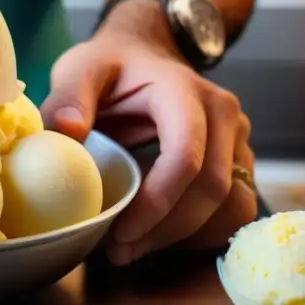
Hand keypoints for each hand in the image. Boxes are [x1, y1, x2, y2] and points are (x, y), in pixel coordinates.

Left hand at [40, 29, 256, 265]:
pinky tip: (159, 235)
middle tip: (120, 251)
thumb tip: (66, 131)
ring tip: (135, 248)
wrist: (146, 53)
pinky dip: (200, 231)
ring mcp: (237, 139)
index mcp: (184, 92)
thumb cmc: (112, 64)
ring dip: (186, 236)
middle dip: (166, 229)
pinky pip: (235, 209)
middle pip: (213, 189)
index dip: (158, 202)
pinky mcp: (238, 160)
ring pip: (232, 206)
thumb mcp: (81, 68)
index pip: (186, 156)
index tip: (120, 232)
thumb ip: (69, 97)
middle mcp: (224, 115)